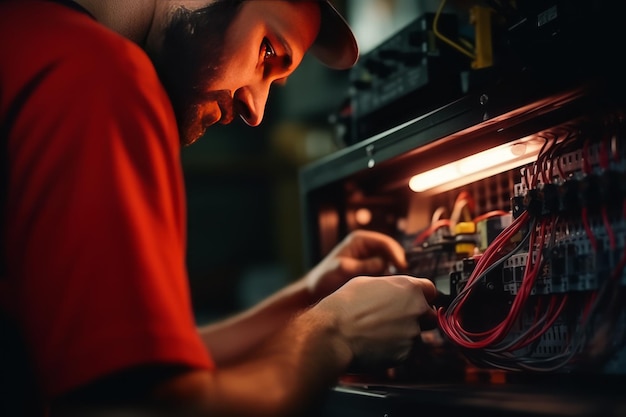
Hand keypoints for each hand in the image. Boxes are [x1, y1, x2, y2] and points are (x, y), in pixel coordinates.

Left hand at [304, 230, 407, 301]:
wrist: (315, 290)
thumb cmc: (324, 277)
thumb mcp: (342, 269)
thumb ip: (362, 265)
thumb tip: (384, 264)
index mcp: (359, 240)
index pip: (385, 242)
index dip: (396, 254)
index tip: (403, 267)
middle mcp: (366, 245)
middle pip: (391, 251)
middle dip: (399, 262)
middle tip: (405, 277)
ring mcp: (368, 256)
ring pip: (390, 261)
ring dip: (395, 270)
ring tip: (399, 283)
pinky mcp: (369, 268)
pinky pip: (385, 270)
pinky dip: (389, 276)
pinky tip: (391, 286)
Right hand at [314, 275, 436, 369]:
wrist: (334, 334)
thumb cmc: (345, 306)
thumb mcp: (368, 282)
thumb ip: (391, 287)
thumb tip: (395, 291)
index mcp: (409, 288)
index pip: (431, 291)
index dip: (422, 296)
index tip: (415, 300)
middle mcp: (416, 310)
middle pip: (428, 314)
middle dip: (416, 317)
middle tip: (394, 319)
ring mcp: (413, 334)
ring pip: (417, 334)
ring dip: (404, 334)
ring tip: (380, 332)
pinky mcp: (406, 354)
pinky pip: (406, 351)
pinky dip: (395, 349)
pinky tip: (377, 343)